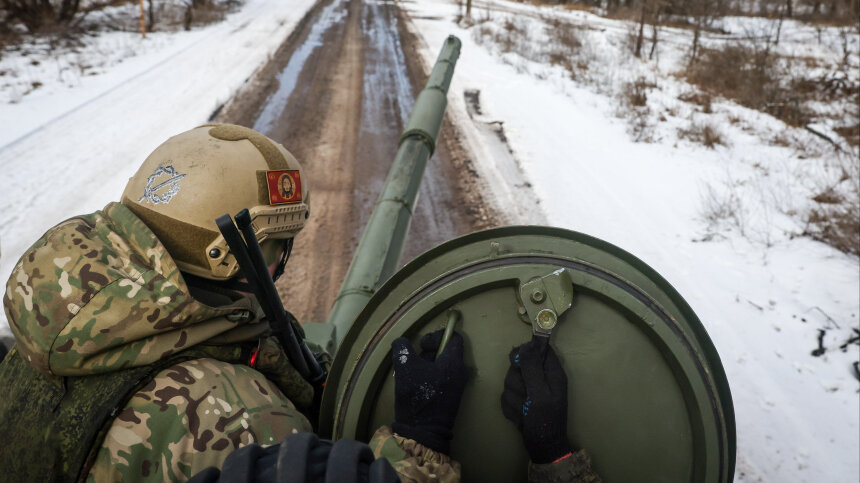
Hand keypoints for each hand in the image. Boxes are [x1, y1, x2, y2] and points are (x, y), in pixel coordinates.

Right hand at [391, 330, 467, 454]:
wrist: (423, 431)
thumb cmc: (417, 397)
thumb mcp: (405, 367)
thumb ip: (402, 349)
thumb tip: (402, 342)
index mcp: (453, 362)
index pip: (454, 338)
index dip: (437, 335)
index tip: (422, 344)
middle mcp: (460, 372)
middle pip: (446, 351)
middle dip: (428, 352)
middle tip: (413, 360)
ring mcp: (457, 386)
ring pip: (442, 365)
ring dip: (426, 365)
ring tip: (411, 373)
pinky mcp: (451, 396)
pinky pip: (442, 378)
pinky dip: (430, 376)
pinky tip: (415, 384)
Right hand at [501, 335, 570, 463]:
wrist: (541, 446)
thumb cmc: (545, 420)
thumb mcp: (540, 394)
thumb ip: (532, 369)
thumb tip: (525, 345)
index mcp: (552, 372)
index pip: (539, 349)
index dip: (526, 351)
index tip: (517, 362)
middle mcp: (541, 378)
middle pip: (519, 364)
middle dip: (517, 382)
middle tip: (526, 396)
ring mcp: (529, 389)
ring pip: (510, 380)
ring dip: (514, 397)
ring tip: (524, 409)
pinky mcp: (519, 399)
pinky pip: (506, 394)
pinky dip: (511, 406)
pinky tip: (520, 415)